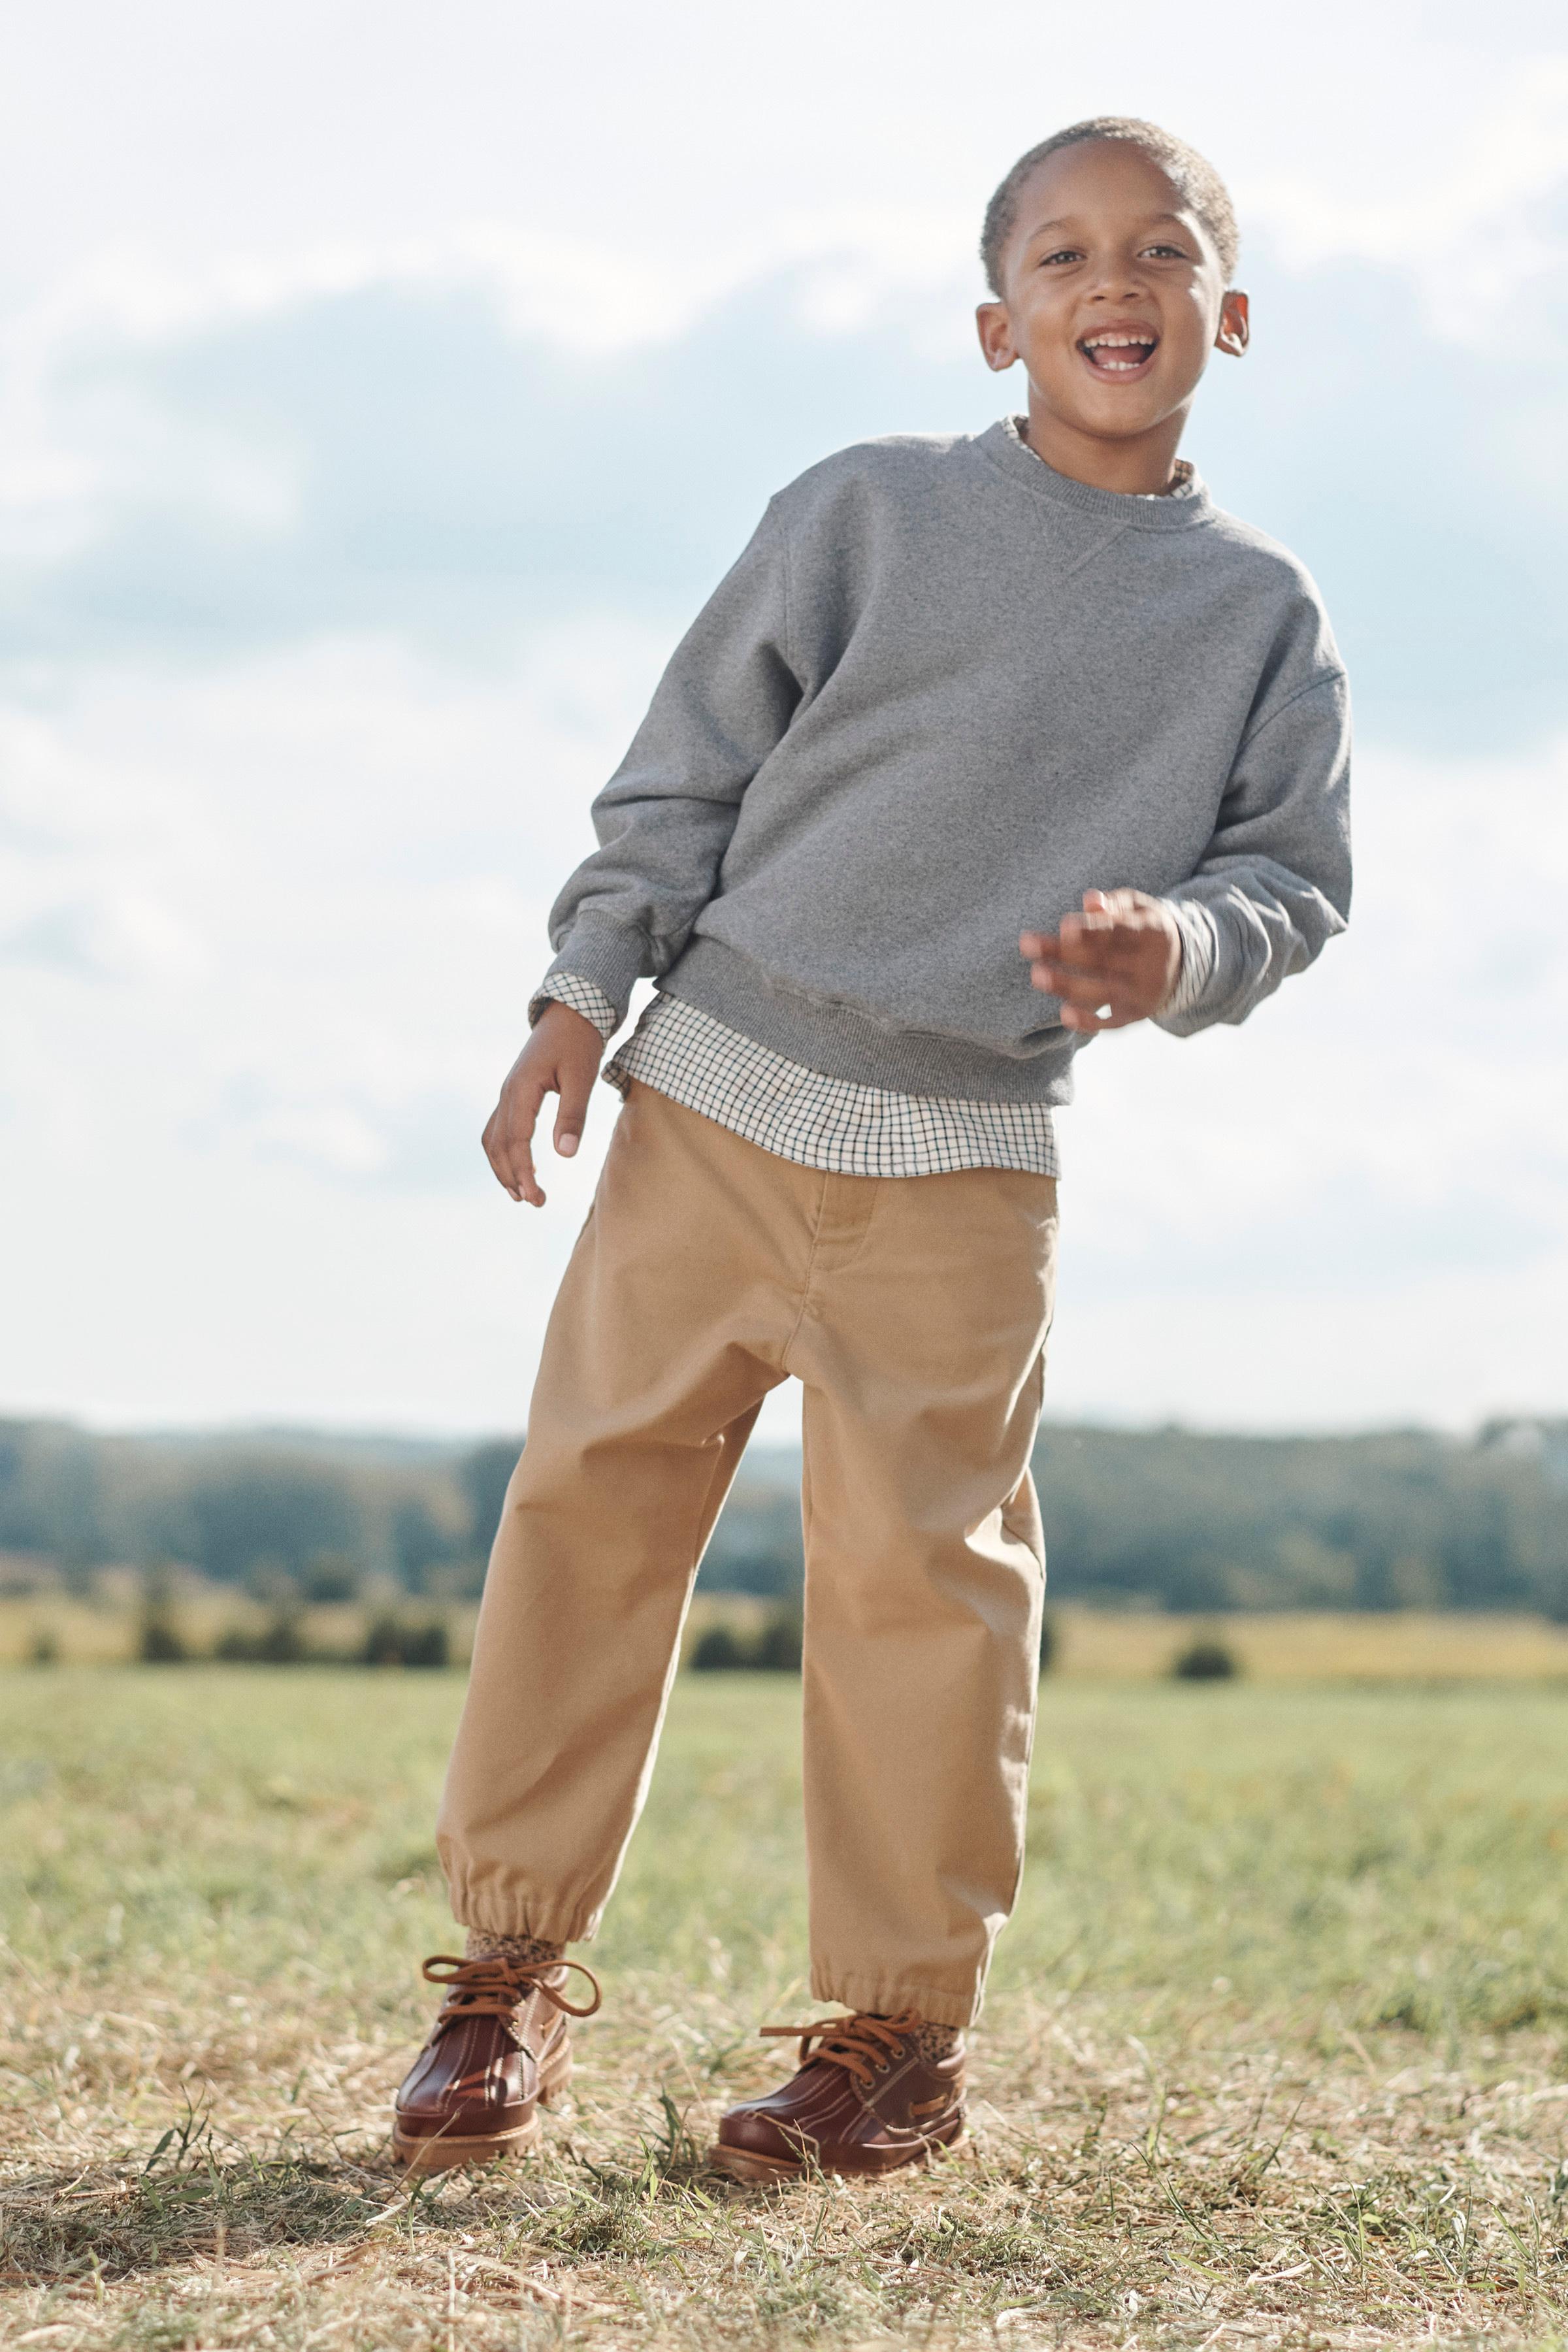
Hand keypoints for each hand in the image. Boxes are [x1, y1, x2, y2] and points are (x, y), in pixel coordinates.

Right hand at [481, 1001, 604, 1204]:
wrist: (570, 1013)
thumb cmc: (579, 1042)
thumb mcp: (582, 1078)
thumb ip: (573, 1115)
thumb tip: (565, 1154)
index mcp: (522, 1090)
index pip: (515, 1141)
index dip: (523, 1173)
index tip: (536, 1198)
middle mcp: (507, 1092)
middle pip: (497, 1145)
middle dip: (511, 1177)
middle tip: (535, 1203)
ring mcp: (507, 1092)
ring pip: (493, 1138)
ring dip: (503, 1168)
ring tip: (521, 1194)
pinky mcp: (513, 1093)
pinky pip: (499, 1128)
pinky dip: (504, 1152)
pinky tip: (520, 1166)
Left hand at [1020, 888, 1180, 1031]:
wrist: (1182, 964)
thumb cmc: (1144, 928)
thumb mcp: (1138, 908)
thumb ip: (1114, 904)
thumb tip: (1090, 900)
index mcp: (1153, 931)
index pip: (1120, 930)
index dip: (1093, 929)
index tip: (1064, 926)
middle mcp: (1151, 964)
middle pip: (1103, 959)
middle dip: (1064, 953)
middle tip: (1028, 944)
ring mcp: (1143, 992)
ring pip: (1103, 990)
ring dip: (1069, 985)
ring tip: (1037, 975)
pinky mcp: (1136, 1014)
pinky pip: (1112, 1023)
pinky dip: (1090, 1022)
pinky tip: (1065, 1015)